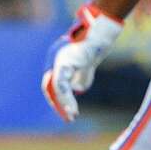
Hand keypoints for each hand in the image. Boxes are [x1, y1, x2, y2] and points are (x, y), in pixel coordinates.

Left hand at [41, 2, 122, 121]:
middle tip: (68, 118)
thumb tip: (77, 89)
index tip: (66, 111)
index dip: (57, 98)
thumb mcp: (86, 65)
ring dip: (63, 103)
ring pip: (55, 87)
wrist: (100, 32)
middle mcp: (53, 60)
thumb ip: (80, 76)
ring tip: (71, 116)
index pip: (52, 83)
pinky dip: (66, 98)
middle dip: (58, 103)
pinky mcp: (65, 63)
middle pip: (50, 87)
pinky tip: (72, 109)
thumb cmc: (93, 45)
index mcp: (57, 61)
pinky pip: (61, 84)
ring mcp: (58, 60)